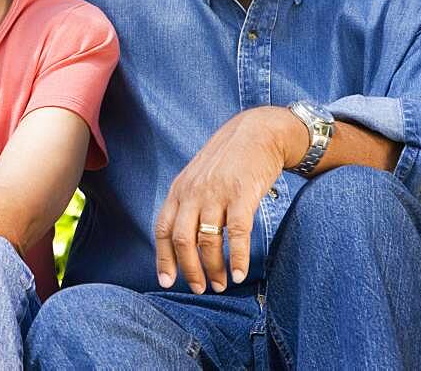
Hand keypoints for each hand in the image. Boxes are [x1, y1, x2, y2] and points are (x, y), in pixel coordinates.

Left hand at [153, 106, 306, 293]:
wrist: (258, 132)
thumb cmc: (228, 159)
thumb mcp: (197, 176)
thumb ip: (188, 202)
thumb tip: (183, 238)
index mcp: (179, 190)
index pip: (162, 229)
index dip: (163, 258)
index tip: (167, 281)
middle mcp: (193, 193)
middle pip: (182, 241)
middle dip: (190, 270)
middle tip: (201, 288)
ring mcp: (216, 194)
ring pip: (208, 241)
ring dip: (213, 268)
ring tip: (221, 284)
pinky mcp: (242, 195)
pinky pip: (237, 234)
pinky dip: (237, 258)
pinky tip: (239, 273)